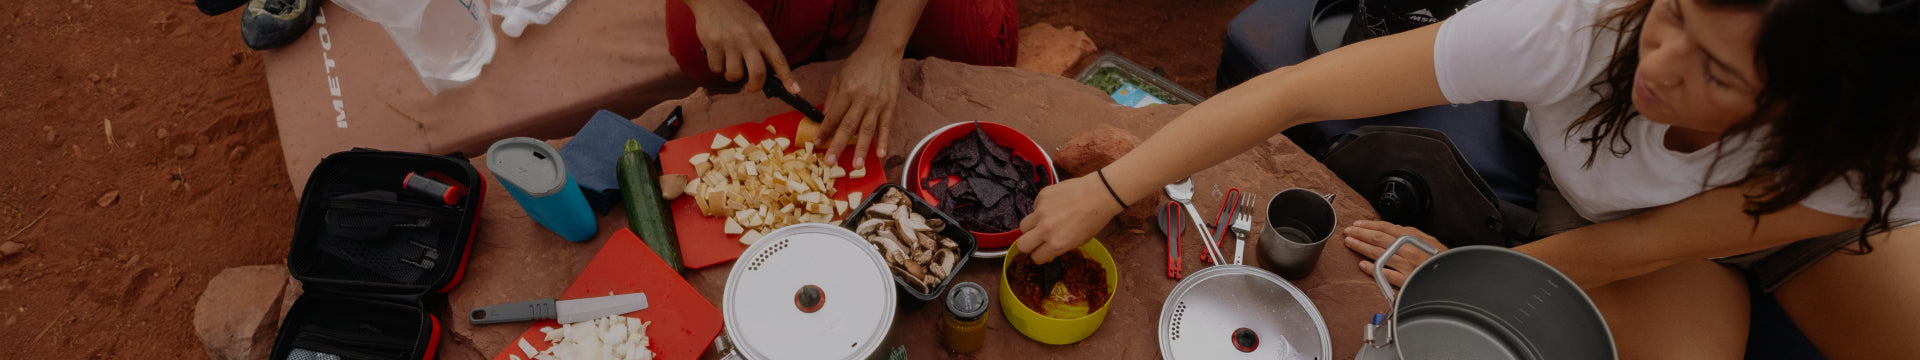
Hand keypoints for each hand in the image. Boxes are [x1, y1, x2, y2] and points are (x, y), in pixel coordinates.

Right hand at [686, 0, 797, 93]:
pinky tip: (717, 56)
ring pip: (734, 74)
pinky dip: (717, 67)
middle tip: (751, 87)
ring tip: (730, 65)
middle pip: (758, 73)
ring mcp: (730, 42)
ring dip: (732, 76)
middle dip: (755, 86)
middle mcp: (748, 39)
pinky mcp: (713, 44)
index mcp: (762, 34)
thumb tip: (764, 72)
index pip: (779, 59)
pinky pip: (716, 68)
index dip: (788, 77)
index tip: (794, 90)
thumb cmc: (737, 14)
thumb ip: (762, 45)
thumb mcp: (756, 24)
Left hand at [818, 46, 901, 168]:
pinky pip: (886, 126)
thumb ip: (832, 97)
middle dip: (838, 145)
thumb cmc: (858, 64)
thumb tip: (826, 117)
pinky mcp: (889, 105)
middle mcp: (862, 99)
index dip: (824, 130)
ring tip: (856, 165)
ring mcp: (877, 103)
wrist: (882, 52)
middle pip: (848, 126)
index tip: (817, 144)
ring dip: (861, 149)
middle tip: (830, 162)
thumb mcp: (839, 76)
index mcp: (847, 91)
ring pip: (867, 130)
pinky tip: (880, 153)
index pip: (833, 115)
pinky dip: (883, 140)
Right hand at [1013, 177, 1126, 263]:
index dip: (1040, 255)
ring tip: (1043, 222)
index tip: (1043, 251)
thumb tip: (1049, 250)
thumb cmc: (1095, 218)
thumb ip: (1061, 246)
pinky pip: (1034, 207)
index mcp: (1057, 243)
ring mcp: (1041, 212)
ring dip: (1031, 227)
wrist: (1100, 193)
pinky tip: (1054, 206)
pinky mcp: (1041, 196)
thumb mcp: (1080, 240)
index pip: (1036, 257)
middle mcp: (1046, 229)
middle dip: (1028, 245)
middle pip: (1022, 245)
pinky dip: (1040, 209)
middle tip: (1036, 241)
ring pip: (1023, 226)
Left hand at [1342, 220, 1447, 286]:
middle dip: (1360, 234)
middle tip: (1348, 231)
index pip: (1386, 227)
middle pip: (1378, 238)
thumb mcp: (1429, 241)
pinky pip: (1385, 274)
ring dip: (1361, 247)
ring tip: (1350, 243)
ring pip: (1378, 254)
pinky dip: (1372, 269)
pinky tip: (1362, 265)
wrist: (1453, 278)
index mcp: (1413, 238)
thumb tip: (1395, 228)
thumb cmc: (1441, 260)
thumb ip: (1412, 233)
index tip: (1357, 224)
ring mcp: (1405, 266)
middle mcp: (1407, 250)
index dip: (1369, 224)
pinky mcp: (1405, 281)